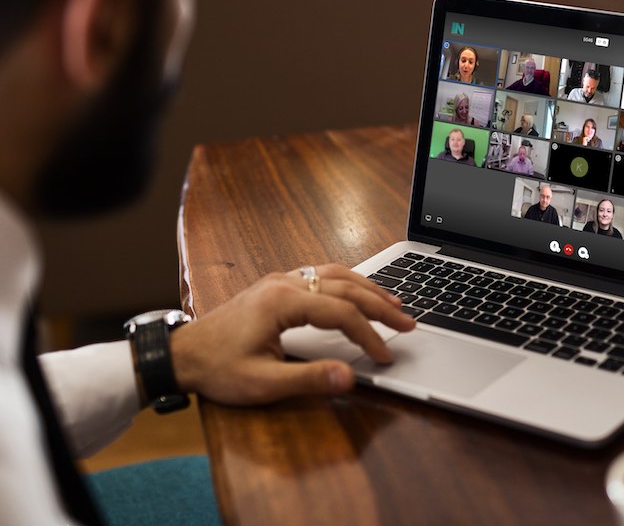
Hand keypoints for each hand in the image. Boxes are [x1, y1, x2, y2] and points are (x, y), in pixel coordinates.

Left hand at [169, 264, 415, 404]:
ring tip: (394, 302)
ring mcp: (280, 281)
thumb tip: (349, 378)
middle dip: (381, 305)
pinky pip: (321, 274)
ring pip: (335, 274)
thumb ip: (309, 379)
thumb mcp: (263, 383)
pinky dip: (348, 282)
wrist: (181, 355)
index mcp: (283, 302)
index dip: (370, 335)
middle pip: (346, 287)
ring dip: (368, 287)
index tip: (386, 356)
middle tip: (408, 322)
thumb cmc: (217, 368)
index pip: (342, 314)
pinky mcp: (275, 286)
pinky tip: (357, 291)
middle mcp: (285, 283)